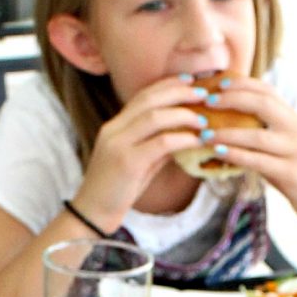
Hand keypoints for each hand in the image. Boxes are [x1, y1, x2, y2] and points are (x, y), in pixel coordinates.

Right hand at [73, 76, 214, 232]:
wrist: (92, 214)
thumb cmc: (117, 191)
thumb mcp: (138, 163)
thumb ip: (157, 146)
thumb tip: (185, 135)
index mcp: (114, 126)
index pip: (143, 95)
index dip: (168, 85)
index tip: (191, 82)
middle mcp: (114, 130)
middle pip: (150, 99)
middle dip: (179, 92)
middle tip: (204, 94)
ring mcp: (118, 145)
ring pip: (155, 117)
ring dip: (184, 114)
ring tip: (203, 120)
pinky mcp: (127, 163)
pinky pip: (161, 143)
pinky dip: (183, 139)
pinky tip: (197, 141)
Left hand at [205, 76, 296, 222]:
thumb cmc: (293, 169)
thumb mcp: (280, 144)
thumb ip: (261, 130)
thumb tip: (224, 120)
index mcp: (293, 118)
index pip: (268, 91)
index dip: (243, 84)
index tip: (218, 83)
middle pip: (264, 104)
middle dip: (233, 99)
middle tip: (206, 101)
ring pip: (258, 136)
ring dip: (228, 133)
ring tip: (204, 133)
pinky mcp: (293, 173)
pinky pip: (260, 162)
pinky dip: (237, 156)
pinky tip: (219, 153)